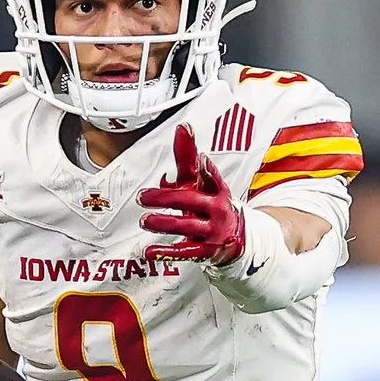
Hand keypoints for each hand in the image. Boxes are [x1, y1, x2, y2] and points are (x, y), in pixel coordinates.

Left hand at [139, 124, 247, 265]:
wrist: (236, 236)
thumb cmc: (213, 204)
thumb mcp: (203, 181)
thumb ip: (188, 157)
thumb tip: (183, 129)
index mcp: (216, 190)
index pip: (212, 177)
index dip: (207, 169)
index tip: (201, 159)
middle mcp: (216, 209)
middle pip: (191, 200)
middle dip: (165, 198)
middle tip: (143, 197)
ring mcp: (212, 230)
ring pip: (186, 226)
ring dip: (163, 223)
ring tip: (145, 220)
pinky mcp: (206, 250)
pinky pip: (185, 251)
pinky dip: (165, 252)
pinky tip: (149, 251)